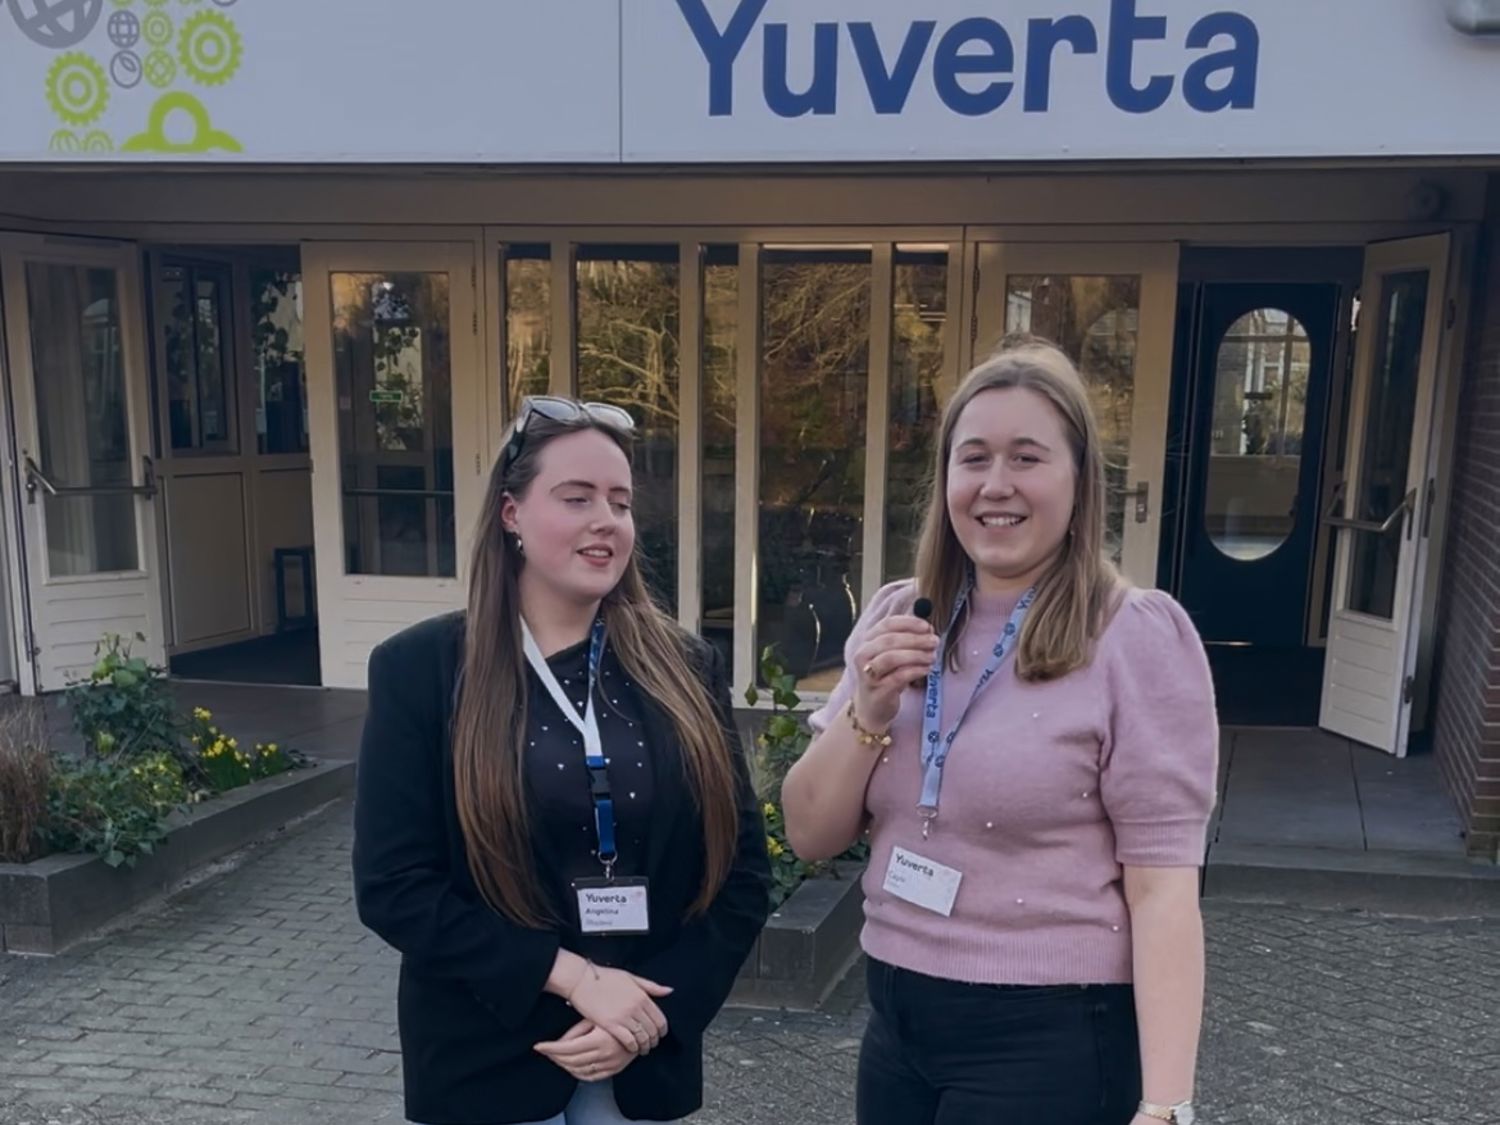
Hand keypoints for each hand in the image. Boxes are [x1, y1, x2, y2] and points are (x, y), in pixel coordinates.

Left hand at [535, 1019, 634, 1080]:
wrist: (644, 1023)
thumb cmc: (617, 1014)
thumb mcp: (595, 1018)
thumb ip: (576, 1032)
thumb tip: (559, 1043)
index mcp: (600, 1039)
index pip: (567, 1048)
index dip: (550, 1048)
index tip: (538, 1046)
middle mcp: (606, 1054)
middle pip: (571, 1061)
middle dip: (554, 1057)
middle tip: (544, 1051)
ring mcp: (611, 1064)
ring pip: (579, 1071)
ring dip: (564, 1065)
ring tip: (554, 1057)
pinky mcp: (614, 1069)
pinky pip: (591, 1077)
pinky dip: (577, 1074)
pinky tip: (570, 1067)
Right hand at [564, 963, 670, 1053]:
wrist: (582, 980)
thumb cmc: (605, 977)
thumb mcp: (631, 977)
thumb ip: (651, 986)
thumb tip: (669, 990)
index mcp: (642, 995)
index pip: (660, 1019)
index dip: (662, 1031)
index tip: (659, 1034)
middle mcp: (636, 1007)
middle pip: (652, 1031)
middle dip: (654, 1040)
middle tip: (651, 1044)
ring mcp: (624, 1016)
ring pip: (642, 1038)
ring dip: (644, 1046)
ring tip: (642, 1049)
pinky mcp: (611, 1025)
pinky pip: (628, 1041)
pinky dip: (632, 1047)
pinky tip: (631, 1048)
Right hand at [851, 613, 938, 730]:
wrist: (872, 708)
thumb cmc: (885, 677)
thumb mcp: (893, 655)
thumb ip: (907, 641)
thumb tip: (928, 629)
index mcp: (867, 641)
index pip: (887, 624)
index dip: (908, 623)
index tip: (927, 626)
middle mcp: (863, 655)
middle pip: (889, 640)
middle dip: (916, 639)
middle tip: (934, 641)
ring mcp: (868, 673)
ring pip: (891, 658)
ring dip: (915, 655)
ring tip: (932, 656)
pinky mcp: (878, 690)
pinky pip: (898, 677)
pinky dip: (915, 671)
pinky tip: (927, 669)